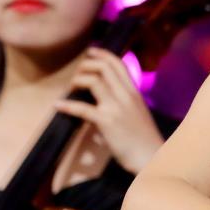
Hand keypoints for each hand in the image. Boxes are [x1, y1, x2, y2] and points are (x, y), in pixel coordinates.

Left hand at [54, 48, 164, 173]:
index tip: (90, 52)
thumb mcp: (139, 113)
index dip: (102, 54)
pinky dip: (67, 105)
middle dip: (86, 66)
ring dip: (77, 81)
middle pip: (104, 68)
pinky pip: (83, 108)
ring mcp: (116, 108)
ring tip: (71, 88)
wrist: (152, 158)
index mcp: (134, 93)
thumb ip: (126, 101)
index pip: (119, 64)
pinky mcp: (107, 122)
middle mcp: (126, 96)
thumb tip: (109, 96)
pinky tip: (58, 106)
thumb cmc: (144, 140)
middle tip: (77, 73)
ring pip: (94, 81)